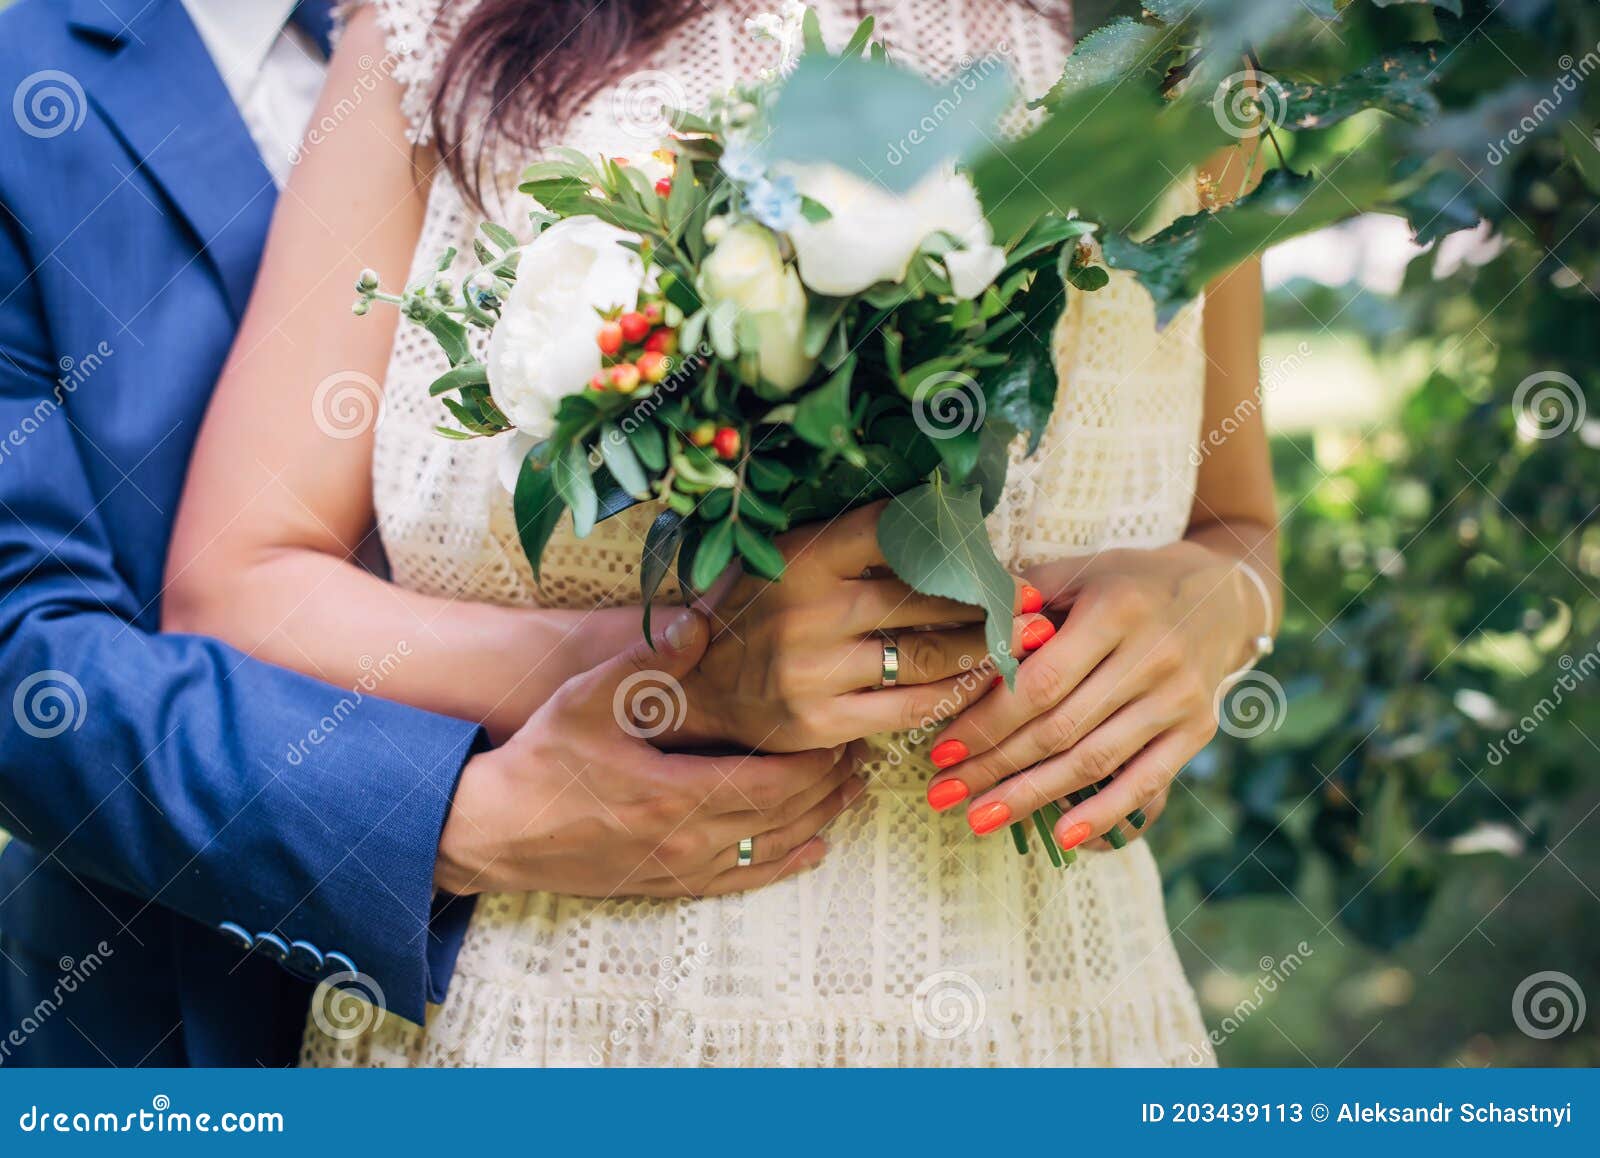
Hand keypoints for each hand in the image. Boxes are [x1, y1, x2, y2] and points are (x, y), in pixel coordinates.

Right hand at [437, 608, 864, 898]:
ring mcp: (680, 870)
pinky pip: (741, 881)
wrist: (495, 831)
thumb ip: (651, 660)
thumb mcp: (590, 699)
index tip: (843, 732)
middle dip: (829, 785)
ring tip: (851, 794)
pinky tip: (809, 850)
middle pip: (786, 816)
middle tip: (862, 756)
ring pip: (770, 850)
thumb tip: (703, 618)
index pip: (776, 781)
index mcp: (677, 793)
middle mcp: (688, 841)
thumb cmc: (541, 760)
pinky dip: (782, 864)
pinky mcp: (667, 886)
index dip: (817, 759)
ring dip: (817, 822)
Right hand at [680, 503, 1017, 752]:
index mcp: (802, 556)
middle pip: (925, 598)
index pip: (893, 531)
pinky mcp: (821, 722)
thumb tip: (944, 518)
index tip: (991, 545)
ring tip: (1023, 639)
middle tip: (1029, 597)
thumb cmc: (758, 613)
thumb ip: (853, 544)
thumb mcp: (789, 558)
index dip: (950, 537)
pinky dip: (953, 695)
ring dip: (984, 648)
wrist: (696, 690)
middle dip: (988, 599)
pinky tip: (979, 683)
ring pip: (928, 657)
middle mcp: (809, 609)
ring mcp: (815, 671)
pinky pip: (911, 708)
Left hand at [925, 541, 1269, 849]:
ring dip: (1032, 796)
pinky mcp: (1198, 731)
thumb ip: (1021, 601)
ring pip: (1095, 761)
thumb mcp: (1077, 574)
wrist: (1217, 595)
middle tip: (944, 792)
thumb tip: (961, 633)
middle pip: (1060, 727)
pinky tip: (1063, 836)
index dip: (989, 720)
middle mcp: (1154, 656)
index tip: (943, 748)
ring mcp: (1179, 698)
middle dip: (995, 765)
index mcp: (1116, 610)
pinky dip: (1106, 814)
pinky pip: (1147, 782)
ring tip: (981, 817)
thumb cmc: (1124, 584)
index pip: (1041, 681)